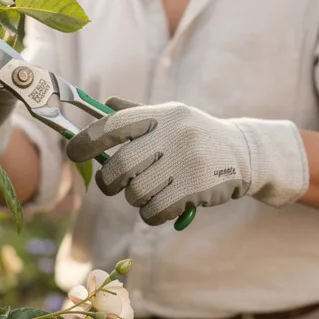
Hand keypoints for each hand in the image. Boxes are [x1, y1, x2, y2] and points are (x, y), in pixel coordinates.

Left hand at [65, 98, 308, 225]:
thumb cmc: (195, 134)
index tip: (73, 153)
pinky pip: (155, 211)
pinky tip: (162, 206)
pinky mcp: (196, 189)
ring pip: (135, 193)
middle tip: (112, 184)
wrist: (245, 153)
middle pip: (119, 167)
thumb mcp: (170, 116)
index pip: (112, 126)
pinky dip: (152, 213)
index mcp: (160, 115)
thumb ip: (135, 113)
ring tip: (149, 191)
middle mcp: (172, 135)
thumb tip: (103, 104)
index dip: (86, 140)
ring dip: (136, 198)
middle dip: (109, 181)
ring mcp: (186, 162)